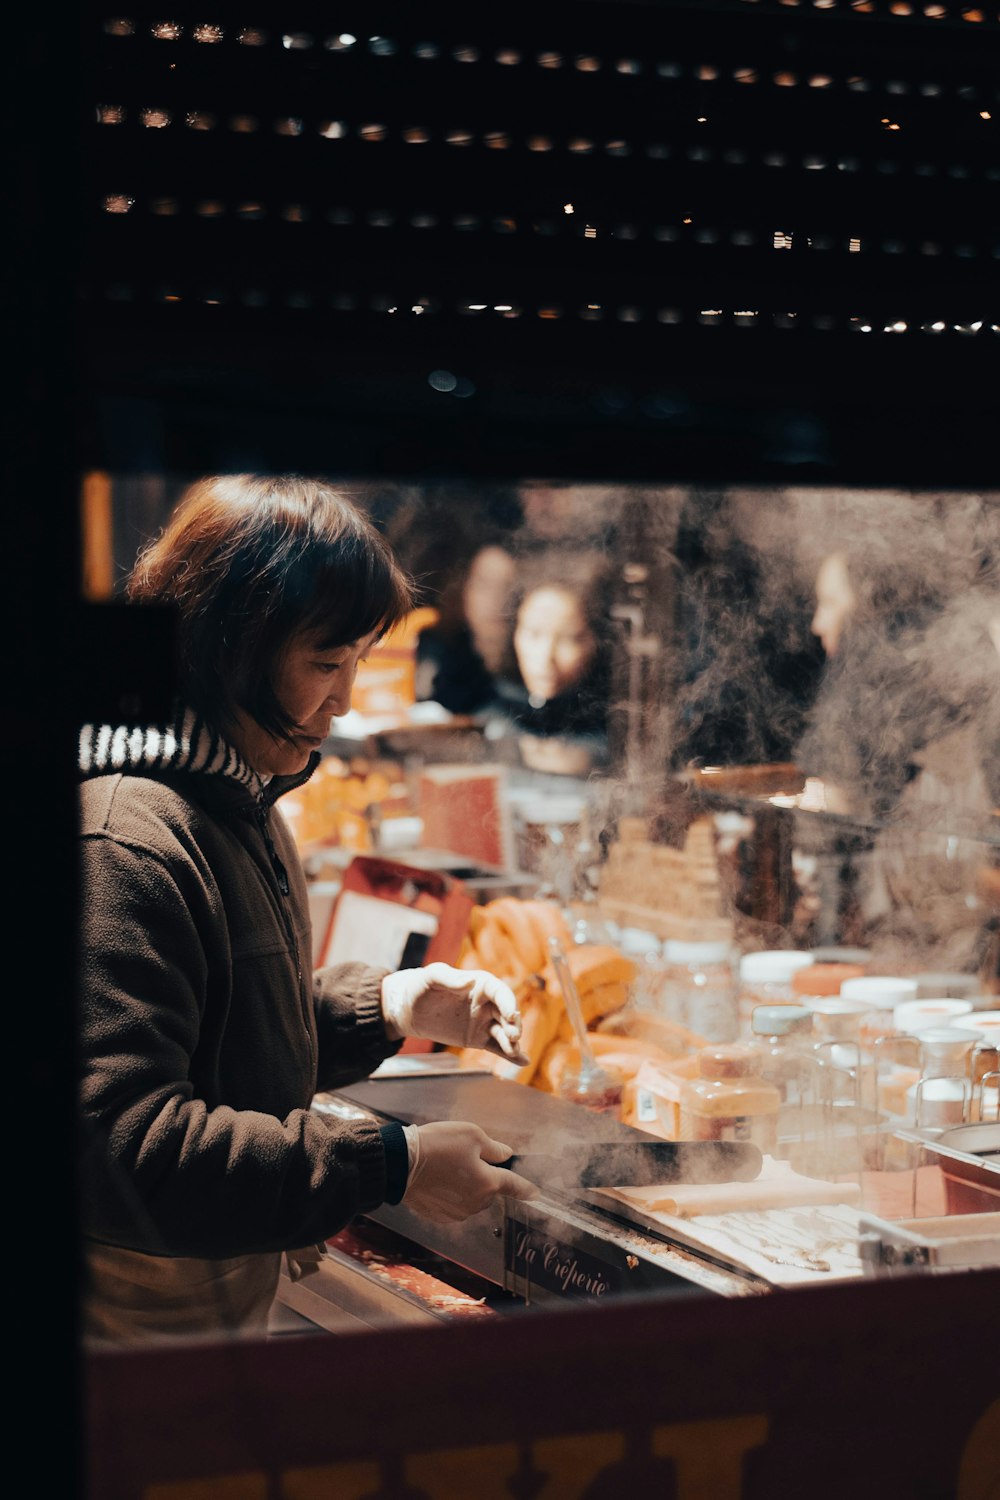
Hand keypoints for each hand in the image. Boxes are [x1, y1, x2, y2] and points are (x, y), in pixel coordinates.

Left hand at [381, 962, 528, 1063]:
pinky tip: (522, 1061)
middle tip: (513, 1036)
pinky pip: (496, 1047)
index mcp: (480, 984)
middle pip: (507, 1013)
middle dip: (513, 1025)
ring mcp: (484, 1022)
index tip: (510, 1014)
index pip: (500, 992)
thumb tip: (469, 981)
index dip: (508, 1002)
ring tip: (513, 1051)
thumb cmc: (421, 987)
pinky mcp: (478, 1039)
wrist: (410, 1010)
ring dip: (512, 1042)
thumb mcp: (431, 977)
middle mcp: (487, 1003)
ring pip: (504, 1032)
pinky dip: (510, 1055)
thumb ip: (448, 978)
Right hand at [401, 1122, 537, 1223]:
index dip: (526, 1188)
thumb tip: (505, 1154)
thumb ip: (494, 1148)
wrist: (401, 1164)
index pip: (514, 1186)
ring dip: (466, 1185)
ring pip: (471, 1198)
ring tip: (445, 1166)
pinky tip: (437, 1179)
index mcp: (488, 1183)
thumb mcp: (471, 1135)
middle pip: (489, 1190)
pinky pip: (454, 1204)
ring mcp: (457, 1212)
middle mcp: (476, 1203)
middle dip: (483, 1176)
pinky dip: (450, 1194)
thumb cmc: (438, 1146)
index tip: (535, 1193)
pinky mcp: (440, 1216)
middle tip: (463, 1157)